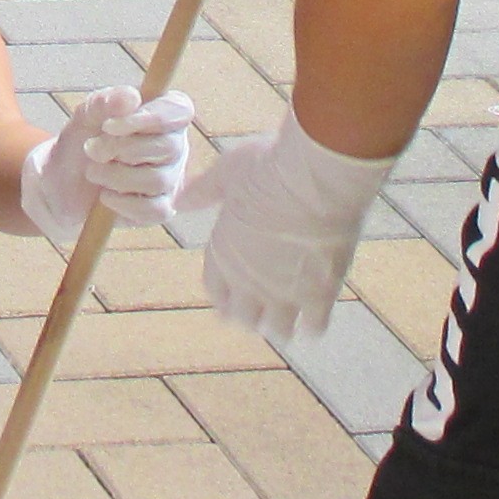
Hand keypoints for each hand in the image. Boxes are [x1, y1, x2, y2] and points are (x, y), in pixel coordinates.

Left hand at [19, 83, 199, 241]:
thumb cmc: (82, 139)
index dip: (149, 117)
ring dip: (115, 177)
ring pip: (157, 180)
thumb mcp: (86, 116)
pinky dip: (123, 203)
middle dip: (121, 149)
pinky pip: (155, 210)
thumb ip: (105, 102)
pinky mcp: (160, 207)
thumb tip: (132, 97)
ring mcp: (170, 178)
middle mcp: (174, 145)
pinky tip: (106, 196)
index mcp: (164, 113)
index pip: (179, 111)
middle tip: (91, 149)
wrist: (63, 182)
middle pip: (167, 147)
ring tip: (93, 172)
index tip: (109, 125)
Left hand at [177, 108, 401, 344]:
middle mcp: (249, 281)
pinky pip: (313, 327)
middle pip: (243, 318)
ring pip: (277, 330)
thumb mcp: (228, 173)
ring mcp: (285, 292)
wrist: (318, 177)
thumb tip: (179, 200)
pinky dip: (313, 324)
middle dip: (251, 313)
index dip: (225, 294)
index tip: (233, 294)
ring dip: (281, 324)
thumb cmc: (271, 167)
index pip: (215, 292)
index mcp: (223, 254)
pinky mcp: (319, 294)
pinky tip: (316, 312)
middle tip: (263, 306)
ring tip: (290, 316)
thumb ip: (203, 191)